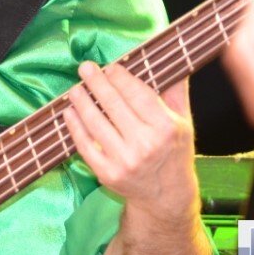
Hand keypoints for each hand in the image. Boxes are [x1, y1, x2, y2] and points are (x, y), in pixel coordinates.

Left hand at [64, 62, 208, 254]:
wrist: (166, 196)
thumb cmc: (174, 151)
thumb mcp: (184, 121)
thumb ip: (176, 90)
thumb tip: (170, 58)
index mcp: (166, 128)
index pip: (137, 94)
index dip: (120, 77)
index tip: (110, 66)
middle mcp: (146, 145)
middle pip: (113, 106)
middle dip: (96, 83)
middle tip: (85, 68)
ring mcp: (125, 161)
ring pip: (96, 123)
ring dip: (82, 102)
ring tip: (75, 88)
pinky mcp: (107, 174)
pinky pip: (85, 145)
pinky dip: (75, 127)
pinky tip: (69, 112)